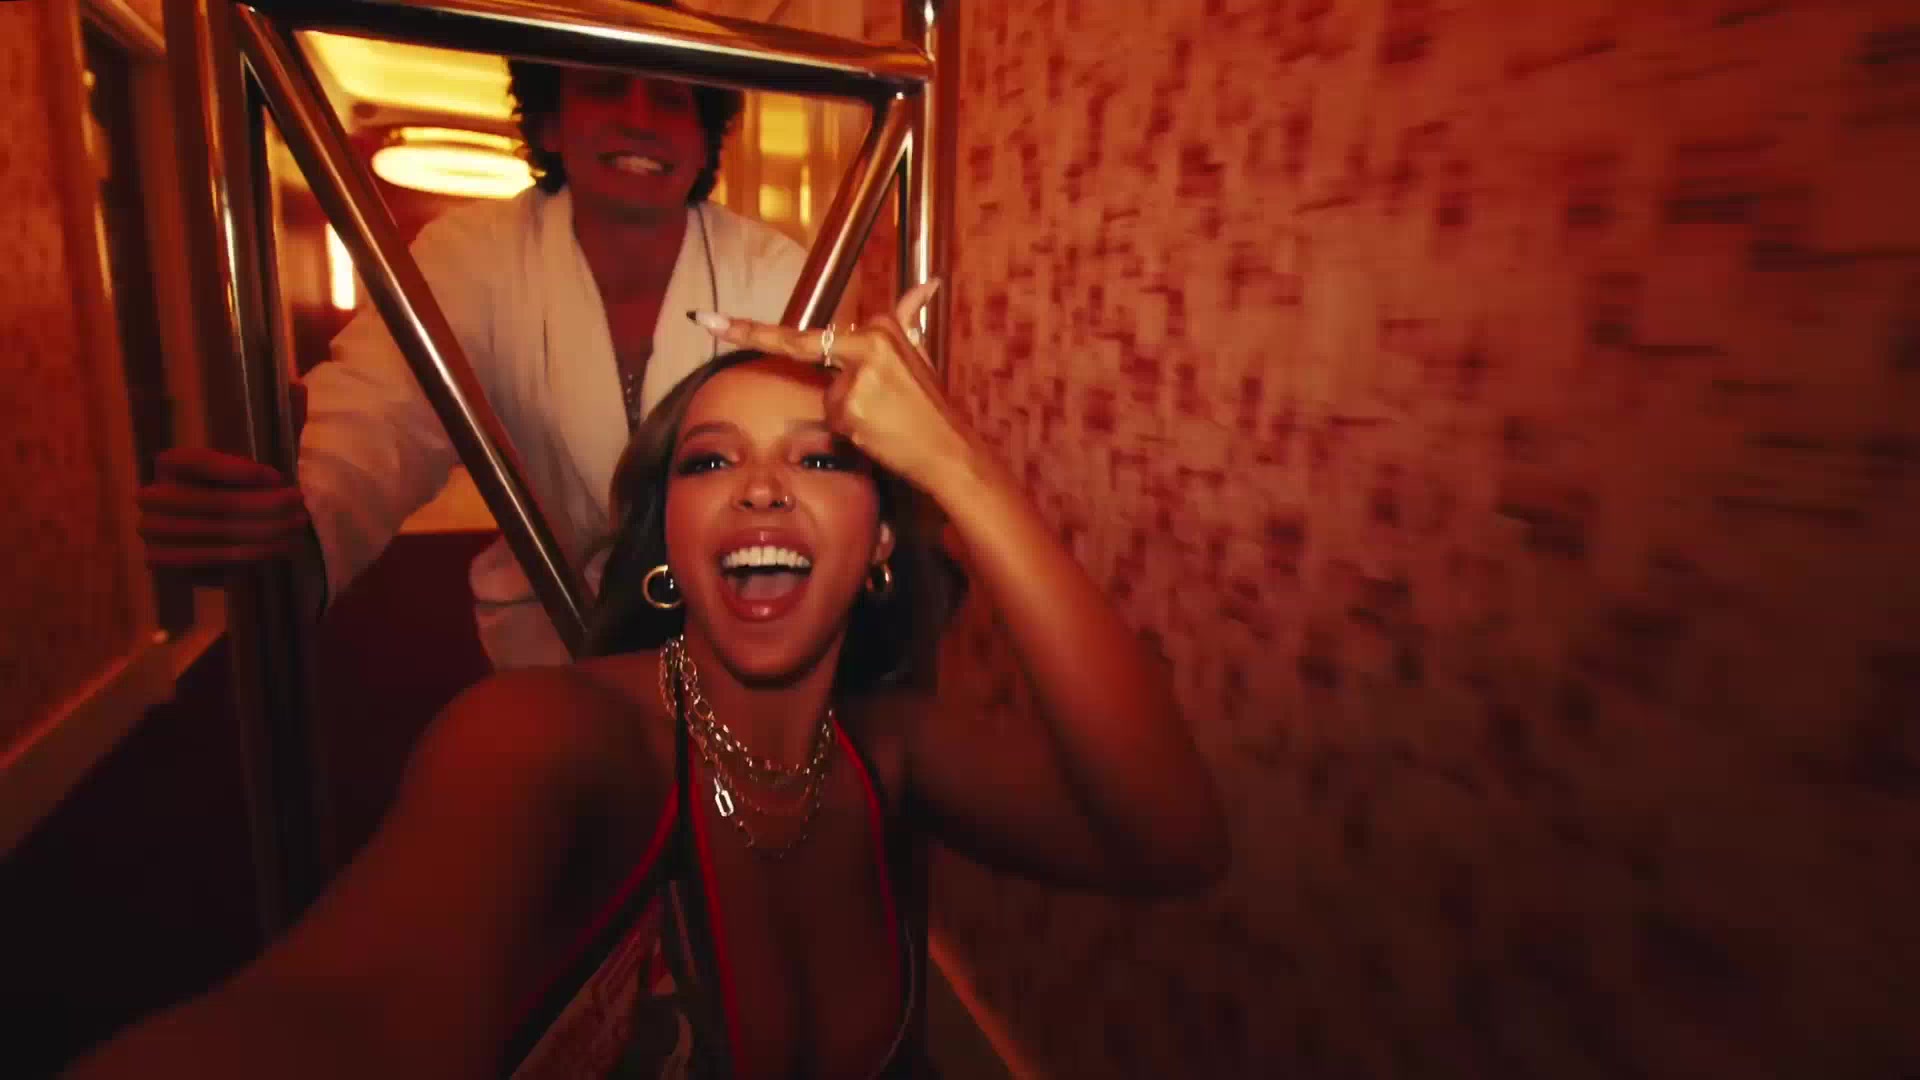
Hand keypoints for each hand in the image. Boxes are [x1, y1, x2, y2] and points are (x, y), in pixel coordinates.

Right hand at [136, 447, 312, 576]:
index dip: (240, 470)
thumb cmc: (221, 492)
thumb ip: (244, 471)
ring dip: (266, 534)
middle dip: (266, 507)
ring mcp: (154, 534)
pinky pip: (217, 561)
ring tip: (296, 531)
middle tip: (301, 510)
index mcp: (169, 465)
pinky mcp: (167, 564)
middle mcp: (151, 499)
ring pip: (220, 534)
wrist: (190, 533)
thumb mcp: (230, 472)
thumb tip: (273, 481)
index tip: (278, 478)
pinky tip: (280, 549)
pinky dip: (253, 555)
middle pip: (218, 503)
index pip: (201, 463)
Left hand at [691, 281, 972, 491]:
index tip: (704, 321)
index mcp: (879, 328)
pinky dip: (853, 431)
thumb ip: (910, 315)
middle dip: (825, 387)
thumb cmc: (929, 405)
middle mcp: (866, 343)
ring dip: (849, 414)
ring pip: (826, 399)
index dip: (745, 328)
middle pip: (816, 367)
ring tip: (886, 419)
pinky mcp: (851, 407)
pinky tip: (880, 432)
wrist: (949, 449)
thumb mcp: (918, 354)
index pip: (801, 330)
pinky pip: (834, 421)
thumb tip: (929, 282)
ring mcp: (856, 377)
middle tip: (864, 403)